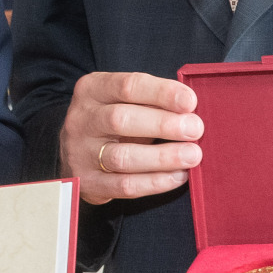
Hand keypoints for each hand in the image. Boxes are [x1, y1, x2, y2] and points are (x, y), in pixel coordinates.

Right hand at [60, 71, 200, 202]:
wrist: (76, 152)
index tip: (190, 101)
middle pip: (121, 120)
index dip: (161, 93)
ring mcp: (81, 153)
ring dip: (162, 157)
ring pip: (122, 157)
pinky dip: (155, 182)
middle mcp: (82, 119)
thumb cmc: (113, 121)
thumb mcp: (125, 101)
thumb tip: (192, 109)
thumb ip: (153, 101)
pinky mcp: (88, 182)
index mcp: (92, 90)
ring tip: (192, 155)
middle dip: (163, 124)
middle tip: (195, 129)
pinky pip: (124, 185)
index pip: (128, 86)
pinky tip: (178, 176)